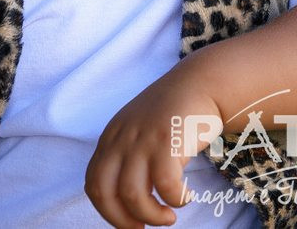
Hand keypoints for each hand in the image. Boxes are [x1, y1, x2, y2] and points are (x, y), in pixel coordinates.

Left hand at [86, 64, 223, 227]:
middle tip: (143, 228)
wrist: (201, 83)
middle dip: (122, 220)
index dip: (108, 211)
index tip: (130, 222)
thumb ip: (127, 156)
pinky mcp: (168, 140)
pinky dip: (175, 199)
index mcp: (111, 137)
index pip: (94, 184)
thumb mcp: (139, 130)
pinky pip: (165, 184)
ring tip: (169, 217)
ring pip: (132, 194)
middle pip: (104, 192)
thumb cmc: (174, 114)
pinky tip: (185, 197)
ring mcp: (144, 138)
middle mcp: (122, 138)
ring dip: (151, 215)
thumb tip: (128, 201)